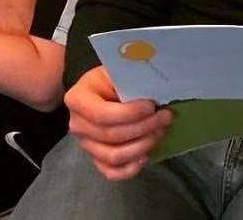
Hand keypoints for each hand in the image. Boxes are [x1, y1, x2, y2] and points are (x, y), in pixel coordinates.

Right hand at [64, 66, 171, 180]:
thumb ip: (130, 80)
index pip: (102, 114)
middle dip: (144, 127)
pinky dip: (130, 168)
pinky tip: (146, 155)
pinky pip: (111, 172)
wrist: (103, 90)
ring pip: (113, 156)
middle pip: (111, 135)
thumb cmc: (113, 78)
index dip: (130, 113)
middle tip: (166, 116)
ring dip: (142, 146)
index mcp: (77, 99)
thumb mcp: (118, 71)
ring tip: (160, 131)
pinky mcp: (96, 159)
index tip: (152, 106)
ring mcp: (86, 144)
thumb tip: (154, 91)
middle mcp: (77, 125)